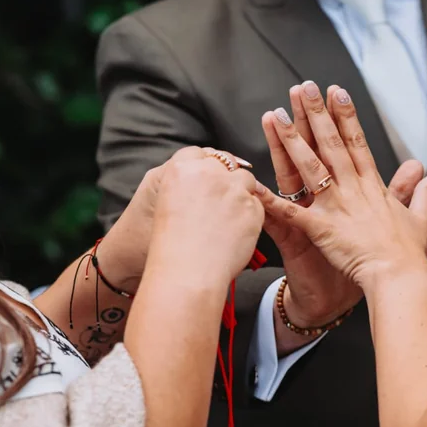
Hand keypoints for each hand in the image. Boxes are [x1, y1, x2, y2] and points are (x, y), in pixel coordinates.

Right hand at [100, 147, 262, 291]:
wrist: (187, 273)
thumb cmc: (172, 245)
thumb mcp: (168, 203)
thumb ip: (189, 183)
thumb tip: (209, 176)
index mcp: (181, 169)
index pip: (199, 153)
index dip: (206, 167)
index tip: (209, 179)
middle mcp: (208, 172)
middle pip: (225, 164)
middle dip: (226, 179)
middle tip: (220, 203)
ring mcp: (233, 188)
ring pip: (247, 181)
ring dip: (242, 195)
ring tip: (228, 222)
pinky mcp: (252, 206)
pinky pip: (257, 204)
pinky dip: (250, 216)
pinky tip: (235, 233)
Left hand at [258, 83, 426, 291]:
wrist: (400, 278)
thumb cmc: (408, 254)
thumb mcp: (420, 218)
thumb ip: (422, 193)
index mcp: (372, 186)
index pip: (356, 142)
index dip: (346, 116)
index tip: (337, 93)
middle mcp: (353, 189)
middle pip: (331, 144)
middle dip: (315, 114)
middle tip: (303, 88)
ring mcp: (335, 206)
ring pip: (309, 165)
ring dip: (291, 140)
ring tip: (276, 115)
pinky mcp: (320, 228)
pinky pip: (289, 212)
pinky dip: (268, 200)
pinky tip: (251, 184)